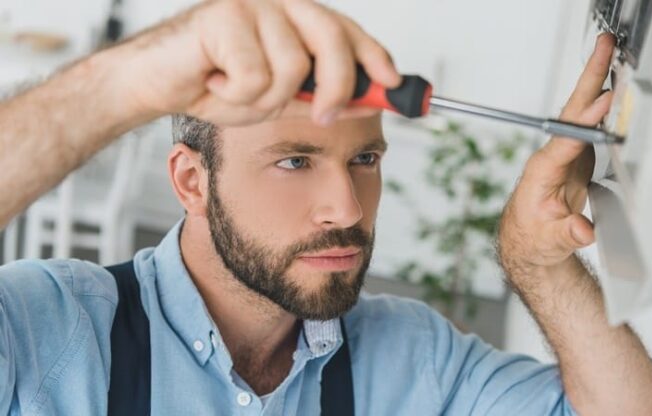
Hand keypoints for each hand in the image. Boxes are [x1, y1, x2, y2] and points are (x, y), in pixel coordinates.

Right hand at [111, 0, 400, 125]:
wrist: (158, 82)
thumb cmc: (218, 83)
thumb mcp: (282, 95)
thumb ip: (322, 93)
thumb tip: (370, 98)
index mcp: (295, 15)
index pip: (347, 30)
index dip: (375, 57)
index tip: (395, 83)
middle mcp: (280, 1)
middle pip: (332, 41)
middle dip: (337, 88)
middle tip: (323, 117)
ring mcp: (253, 3)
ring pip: (292, 68)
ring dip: (266, 97)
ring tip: (236, 88)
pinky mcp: (225, 14)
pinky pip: (256, 76)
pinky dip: (236, 95)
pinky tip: (216, 81)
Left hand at [498, 34, 614, 274]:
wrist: (530, 241)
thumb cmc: (535, 237)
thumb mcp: (551, 242)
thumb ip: (568, 235)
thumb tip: (582, 230)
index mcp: (543, 171)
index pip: (567, 140)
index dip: (586, 120)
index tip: (604, 100)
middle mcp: (553, 155)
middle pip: (573, 112)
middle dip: (588, 79)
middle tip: (603, 46)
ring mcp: (564, 152)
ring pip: (581, 112)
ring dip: (596, 81)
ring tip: (609, 50)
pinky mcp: (575, 154)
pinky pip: (589, 121)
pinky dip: (602, 100)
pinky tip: (614, 82)